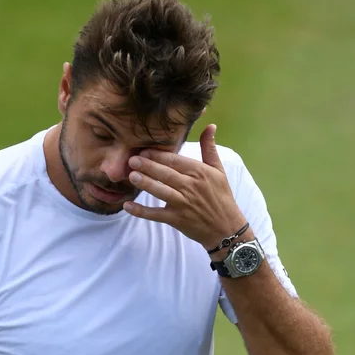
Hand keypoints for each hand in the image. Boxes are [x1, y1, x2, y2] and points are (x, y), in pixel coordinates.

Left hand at [123, 124, 246, 250]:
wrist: (226, 229)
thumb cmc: (221, 197)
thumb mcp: (219, 171)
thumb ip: (209, 148)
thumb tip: (210, 125)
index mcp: (199, 172)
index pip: (175, 160)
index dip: (158, 155)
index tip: (143, 150)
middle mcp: (191, 187)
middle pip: (165, 174)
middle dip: (147, 166)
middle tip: (131, 159)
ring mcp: (183, 204)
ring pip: (160, 191)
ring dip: (145, 183)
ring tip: (131, 175)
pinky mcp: (176, 219)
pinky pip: (155, 215)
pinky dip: (141, 211)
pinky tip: (128, 205)